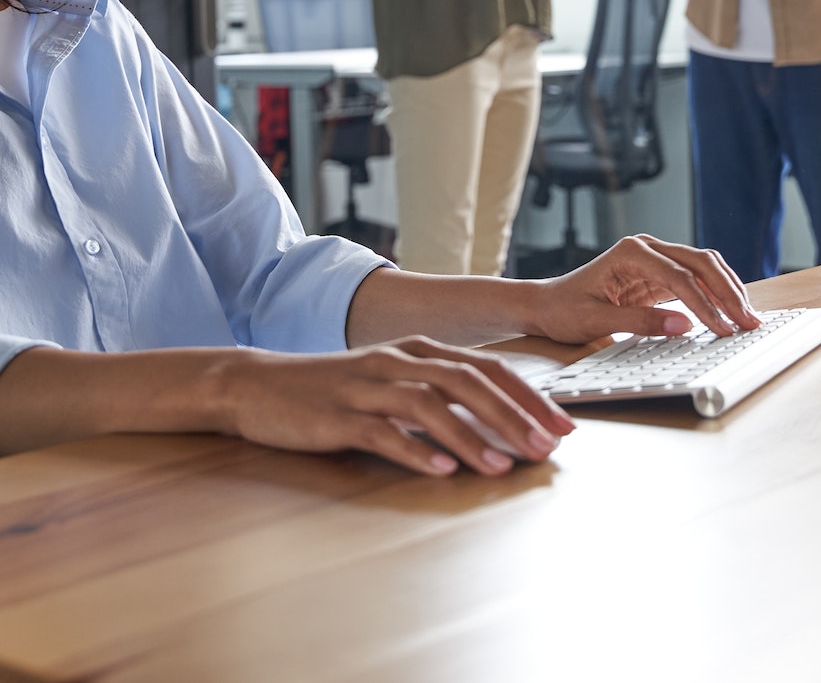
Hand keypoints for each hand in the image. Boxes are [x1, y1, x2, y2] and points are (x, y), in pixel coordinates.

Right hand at [222, 337, 574, 476]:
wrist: (257, 385)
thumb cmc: (332, 390)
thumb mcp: (389, 381)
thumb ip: (436, 395)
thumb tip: (496, 426)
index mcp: (416, 351)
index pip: (487, 368)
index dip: (529, 396)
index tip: (563, 425)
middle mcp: (397, 361)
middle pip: (468, 382)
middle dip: (513, 415)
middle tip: (547, 447)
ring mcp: (366, 386)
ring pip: (430, 405)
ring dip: (471, 436)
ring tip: (502, 467)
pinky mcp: (338, 416)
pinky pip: (382, 432)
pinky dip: (414, 450)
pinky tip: (440, 469)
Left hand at [527, 235, 761, 343]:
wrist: (546, 305)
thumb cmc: (564, 310)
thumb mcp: (595, 321)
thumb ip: (639, 322)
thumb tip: (684, 324)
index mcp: (630, 252)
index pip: (679, 276)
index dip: (705, 303)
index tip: (722, 328)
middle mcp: (647, 248)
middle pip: (700, 263)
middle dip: (727, 292)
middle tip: (748, 322)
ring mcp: (655, 258)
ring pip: (704, 267)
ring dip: (728, 290)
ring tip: (748, 318)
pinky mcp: (659, 275)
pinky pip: (696, 280)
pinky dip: (716, 295)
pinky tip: (730, 312)